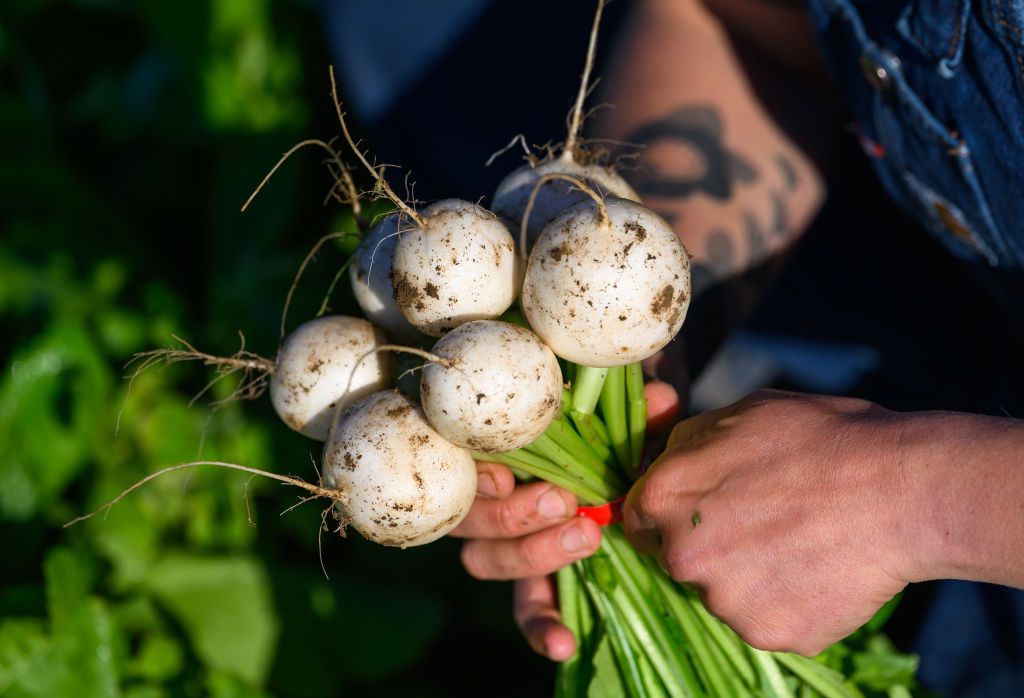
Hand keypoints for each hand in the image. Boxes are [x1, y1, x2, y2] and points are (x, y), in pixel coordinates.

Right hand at [450, 381, 680, 660]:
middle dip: (515, 515)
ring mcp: (505, 544)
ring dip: (531, 553)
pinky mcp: (533, 584)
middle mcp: (488, 501)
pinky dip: (542, 628)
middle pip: (472, 520)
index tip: (506, 476)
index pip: (463, 466)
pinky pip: (526, 610)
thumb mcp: (621, 423)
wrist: (622, 467)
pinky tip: (563, 644)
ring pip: (486, 560)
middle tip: (563, 502)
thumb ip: (634, 413)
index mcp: (497, 454)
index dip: (478, 476)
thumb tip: (660, 398)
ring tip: (584, 538)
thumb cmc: (608, 438)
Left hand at [623, 389, 911, 655]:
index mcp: (663, 497)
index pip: (639, 518)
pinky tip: (820, 567)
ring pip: (723, 594)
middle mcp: (681, 557)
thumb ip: (687, 442)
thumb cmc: (820, 439)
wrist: (898, 491)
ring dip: (749, 576)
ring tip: (801, 541)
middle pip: (680, 560)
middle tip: (763, 522)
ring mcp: (724, 601)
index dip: (668, 513)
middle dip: (710, 545)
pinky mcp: (769, 633)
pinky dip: (788, 601)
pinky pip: (767, 619)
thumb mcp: (740, 414)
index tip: (701, 511)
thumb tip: (664, 457)